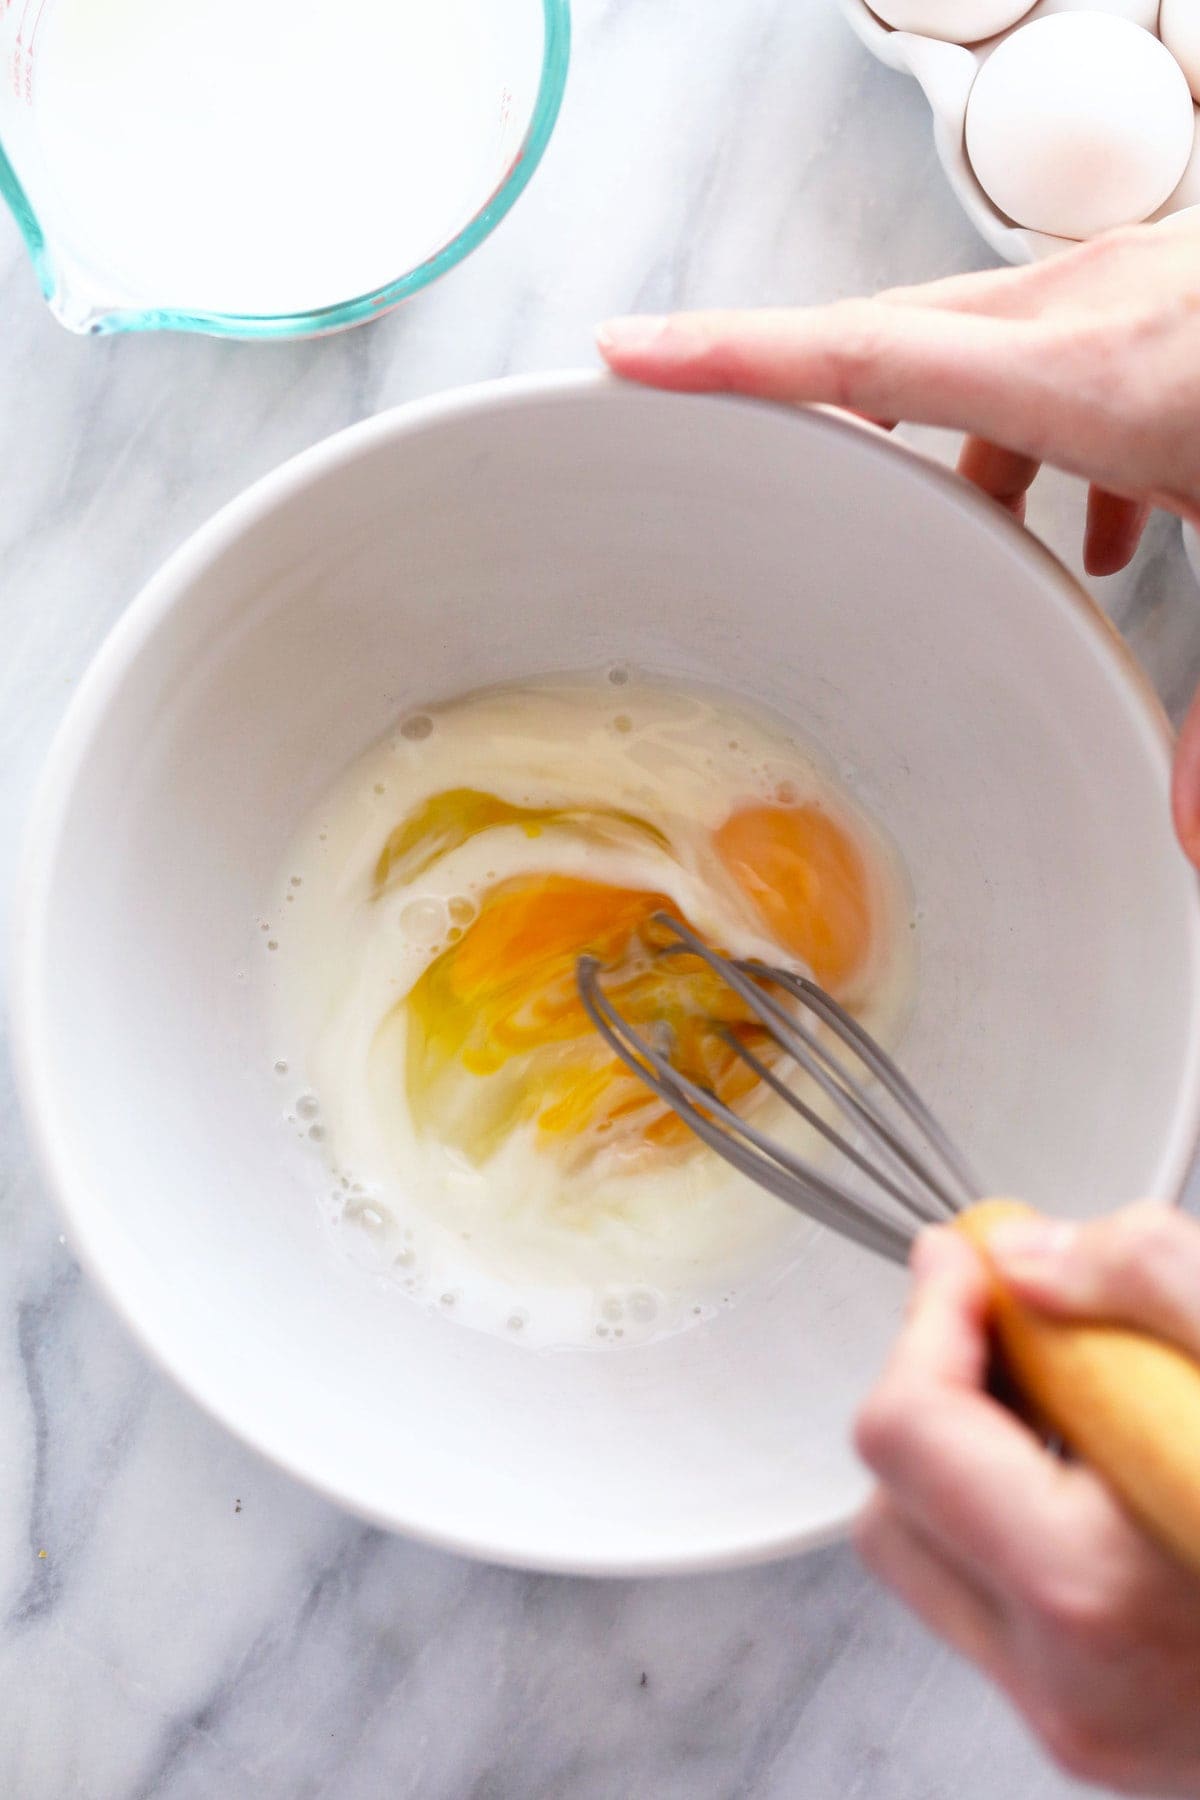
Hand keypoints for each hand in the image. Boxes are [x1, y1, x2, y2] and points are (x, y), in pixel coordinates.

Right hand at [597, 212, 1199, 863]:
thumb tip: (1187, 833)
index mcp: (1082, 367)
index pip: (866, 356)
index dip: (733, 358)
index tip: (625, 354)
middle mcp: (1082, 311)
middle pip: (891, 345)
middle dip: (798, 391)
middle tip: (713, 428)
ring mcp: (1124, 293)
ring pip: (976, 356)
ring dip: (950, 440)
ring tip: (967, 533)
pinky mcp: (1162, 305)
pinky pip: (1050, 359)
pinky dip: (1038, 436)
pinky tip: (1103, 515)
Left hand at [853, 1204, 1199, 1795]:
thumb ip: (1149, 1276)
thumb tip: (1029, 1258)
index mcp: (1096, 1589)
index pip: (904, 1427)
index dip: (930, 1311)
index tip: (970, 1256)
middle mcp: (1072, 1683)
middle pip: (891, 1497)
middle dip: (941, 1386)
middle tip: (1025, 1323)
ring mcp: (1086, 1725)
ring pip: (932, 1557)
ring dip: (974, 1456)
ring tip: (1085, 1402)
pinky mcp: (1106, 1733)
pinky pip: (997, 1603)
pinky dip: (1021, 1518)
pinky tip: (1115, 1472)